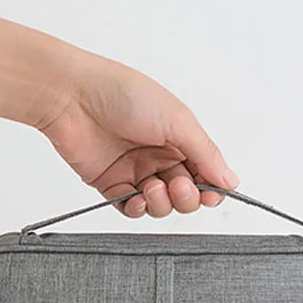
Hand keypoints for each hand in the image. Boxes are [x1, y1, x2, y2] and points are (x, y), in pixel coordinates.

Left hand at [37, 50, 239, 218]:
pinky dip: (138, 208)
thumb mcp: (177, 120)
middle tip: (178, 186)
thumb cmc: (123, 94)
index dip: (211, 188)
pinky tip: (137, 198)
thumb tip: (231, 180)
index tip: (211, 193)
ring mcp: (136, 171)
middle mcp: (160, 155)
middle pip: (186, 194)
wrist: (72, 97)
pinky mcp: (111, 184)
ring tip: (152, 187)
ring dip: (162, 203)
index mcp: (180, 137)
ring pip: (161, 205)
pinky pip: (132, 208)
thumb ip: (205, 154)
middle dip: (187, 197)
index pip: (206, 173)